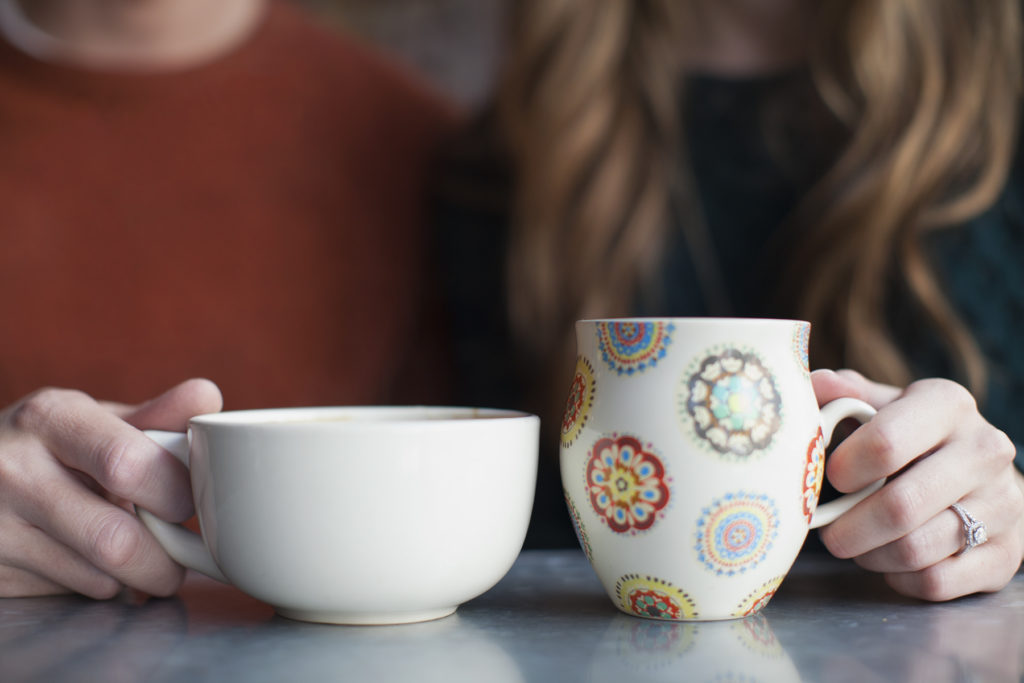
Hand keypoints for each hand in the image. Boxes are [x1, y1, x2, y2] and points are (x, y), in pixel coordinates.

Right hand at [0, 379, 221, 598]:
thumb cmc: (48, 444)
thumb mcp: (93, 420)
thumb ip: (156, 416)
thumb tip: (208, 398)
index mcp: (50, 419)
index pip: (126, 462)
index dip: (172, 491)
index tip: (186, 501)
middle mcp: (14, 471)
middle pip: (113, 539)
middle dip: (163, 556)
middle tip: (177, 549)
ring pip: (97, 578)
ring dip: (134, 576)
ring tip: (138, 553)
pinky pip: (69, 595)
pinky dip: (98, 587)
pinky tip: (91, 561)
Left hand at [812, 369, 1022, 600]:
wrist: (981, 475)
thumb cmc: (914, 437)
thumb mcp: (883, 406)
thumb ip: (846, 395)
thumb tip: (816, 384)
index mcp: (948, 405)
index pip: (886, 443)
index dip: (845, 469)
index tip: (830, 479)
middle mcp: (985, 450)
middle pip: (900, 506)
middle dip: (848, 527)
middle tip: (827, 531)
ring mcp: (1004, 504)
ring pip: (916, 550)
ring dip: (870, 555)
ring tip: (855, 544)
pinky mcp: (1007, 554)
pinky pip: (936, 581)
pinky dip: (899, 578)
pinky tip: (889, 561)